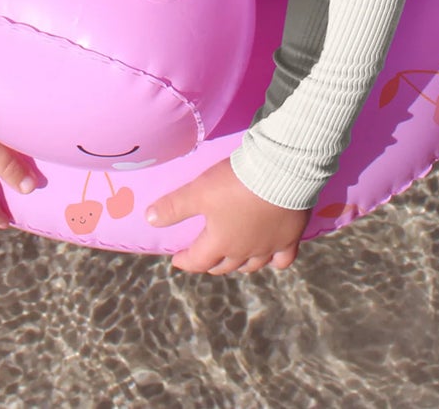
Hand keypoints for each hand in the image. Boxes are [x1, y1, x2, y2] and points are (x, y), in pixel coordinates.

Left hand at [145, 158, 309, 273]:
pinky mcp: (290, 238)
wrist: (279, 172)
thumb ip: (174, 207)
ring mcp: (268, 247)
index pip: (198, 260)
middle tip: (204, 256)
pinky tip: (271, 257)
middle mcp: (244, 252)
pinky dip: (274, 261)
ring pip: (252, 265)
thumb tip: (148, 219)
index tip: (177, 259)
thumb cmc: (235, 183)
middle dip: (211, 262)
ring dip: (239, 264)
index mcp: (219, 243)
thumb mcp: (198, 191)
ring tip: (233, 258)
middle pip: (224, 265)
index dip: (185, 260)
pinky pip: (282, 260)